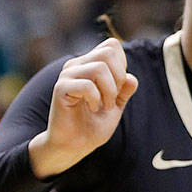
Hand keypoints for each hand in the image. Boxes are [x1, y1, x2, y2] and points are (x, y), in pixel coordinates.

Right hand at [29, 38, 138, 177]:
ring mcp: (68, 75)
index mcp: (89, 65)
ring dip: (109, 91)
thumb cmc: (92, 126)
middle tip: (112, 98)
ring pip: (99, 67)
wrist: (73, 145)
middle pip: (107, 52)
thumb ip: (124, 91)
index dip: (122, 65)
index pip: (111, 45)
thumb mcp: (115, 106)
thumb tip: (131, 77)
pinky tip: (92, 108)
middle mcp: (77, 65)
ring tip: (104, 106)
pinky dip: (96, 98)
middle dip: (118, 77)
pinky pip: (87, 85)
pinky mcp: (61, 88)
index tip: (118, 87)